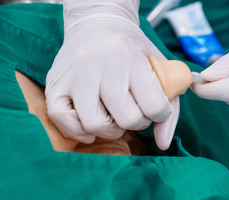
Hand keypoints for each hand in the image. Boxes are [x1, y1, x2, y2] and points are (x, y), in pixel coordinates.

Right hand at [45, 0, 178, 149]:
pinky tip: (91, 125)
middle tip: (134, 112)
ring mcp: (75, 74)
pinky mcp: (55, 83)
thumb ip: (170, 107)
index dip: (160, 114)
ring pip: (95, 124)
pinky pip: (62, 120)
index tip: (155, 107)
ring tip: (114, 118)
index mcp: (130, 57)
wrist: (97, 23)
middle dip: (137, 122)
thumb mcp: (159, 68)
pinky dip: (79, 131)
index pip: (154, 106)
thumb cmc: (132, 51)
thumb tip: (163, 144)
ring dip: (110, 130)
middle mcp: (100, 64)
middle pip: (126, 119)